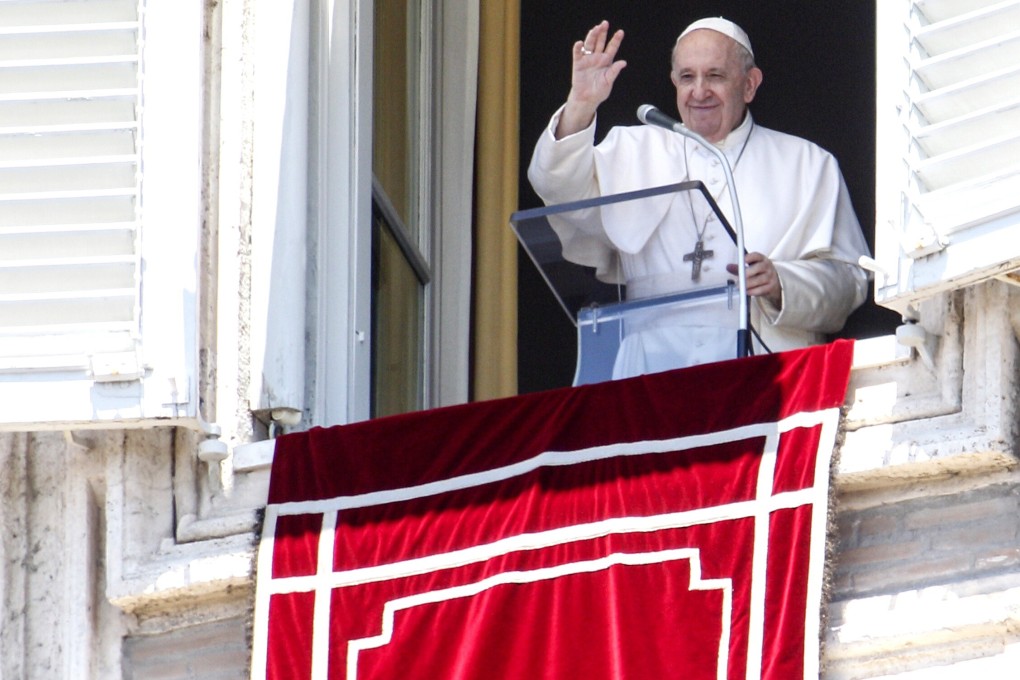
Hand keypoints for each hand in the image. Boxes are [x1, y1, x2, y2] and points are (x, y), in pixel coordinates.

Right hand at [555, 21, 626, 137]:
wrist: (587, 99)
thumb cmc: (599, 91)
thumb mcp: (608, 82)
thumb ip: (614, 71)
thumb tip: (623, 62)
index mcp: (606, 61)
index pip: (612, 48)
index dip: (616, 40)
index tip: (620, 32)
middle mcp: (597, 58)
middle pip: (600, 42)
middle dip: (602, 33)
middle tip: (605, 23)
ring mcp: (587, 59)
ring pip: (590, 44)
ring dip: (592, 36)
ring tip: (595, 29)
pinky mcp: (578, 63)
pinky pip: (578, 54)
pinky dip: (578, 48)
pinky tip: (580, 43)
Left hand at [727, 252, 781, 307]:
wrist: (773, 283)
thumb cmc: (759, 273)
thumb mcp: (751, 268)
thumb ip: (739, 268)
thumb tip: (728, 267)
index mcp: (761, 259)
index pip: (756, 256)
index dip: (749, 257)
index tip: (742, 260)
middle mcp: (767, 267)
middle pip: (758, 268)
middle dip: (748, 273)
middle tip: (739, 278)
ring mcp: (770, 277)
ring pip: (759, 280)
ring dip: (748, 284)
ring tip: (740, 286)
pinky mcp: (771, 287)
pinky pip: (761, 289)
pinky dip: (753, 291)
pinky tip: (746, 291)